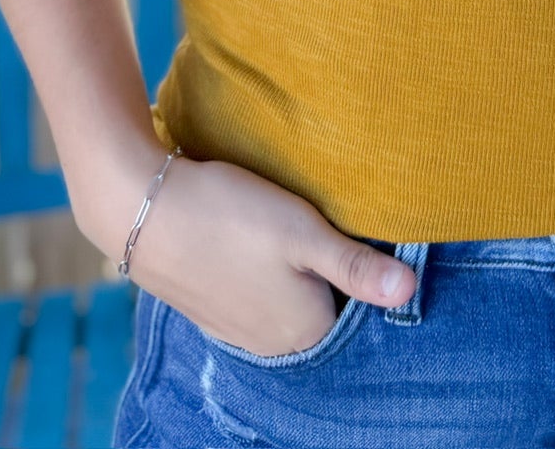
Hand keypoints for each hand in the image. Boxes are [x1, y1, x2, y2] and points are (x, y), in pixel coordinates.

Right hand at [75, 143, 415, 356]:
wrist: (143, 210)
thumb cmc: (232, 217)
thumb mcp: (304, 233)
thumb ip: (357, 266)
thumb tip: (411, 292)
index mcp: (305, 332)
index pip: (356, 302)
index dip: (355, 260)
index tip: (346, 224)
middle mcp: (273, 344)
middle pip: (321, 300)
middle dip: (322, 266)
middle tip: (311, 216)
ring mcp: (238, 329)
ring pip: (286, 294)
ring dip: (289, 266)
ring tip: (280, 222)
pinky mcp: (211, 308)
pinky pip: (253, 291)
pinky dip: (258, 268)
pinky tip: (250, 236)